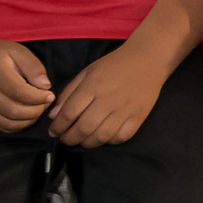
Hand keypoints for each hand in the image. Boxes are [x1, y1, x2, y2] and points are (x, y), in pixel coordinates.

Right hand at [0, 37, 55, 132]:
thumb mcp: (18, 51)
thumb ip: (33, 67)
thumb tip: (46, 86)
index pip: (20, 93)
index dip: (39, 98)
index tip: (50, 95)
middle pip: (14, 111)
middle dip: (36, 111)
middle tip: (46, 103)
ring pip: (8, 123)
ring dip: (28, 120)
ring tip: (38, 109)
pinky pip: (0, 126)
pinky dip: (16, 126)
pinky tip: (25, 116)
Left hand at [48, 44, 167, 147]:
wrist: (148, 59)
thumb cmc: (115, 64)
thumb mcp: (87, 72)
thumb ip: (69, 93)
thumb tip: (54, 115)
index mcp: (93, 86)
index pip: (69, 113)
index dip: (57, 126)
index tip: (53, 131)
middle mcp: (107, 100)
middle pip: (83, 129)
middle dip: (69, 138)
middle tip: (65, 139)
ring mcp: (124, 111)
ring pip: (100, 137)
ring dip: (86, 143)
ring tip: (81, 140)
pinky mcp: (137, 117)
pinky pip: (119, 138)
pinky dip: (107, 141)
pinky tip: (102, 136)